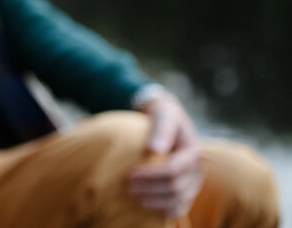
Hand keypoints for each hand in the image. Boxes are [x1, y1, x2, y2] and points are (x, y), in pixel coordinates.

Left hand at [128, 93, 203, 217]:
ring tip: (134, 197)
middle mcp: (197, 170)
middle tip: (127, 187)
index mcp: (193, 152)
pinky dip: (165, 211)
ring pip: (178, 201)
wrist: (168, 120)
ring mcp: (194, 182)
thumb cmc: (163, 116)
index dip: (150, 175)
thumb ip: (161, 129)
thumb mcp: (163, 114)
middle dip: (150, 189)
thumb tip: (154, 149)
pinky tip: (147, 206)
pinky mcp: (187, 190)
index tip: (129, 174)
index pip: (173, 170)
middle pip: (175, 188)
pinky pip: (180, 207)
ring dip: (156, 202)